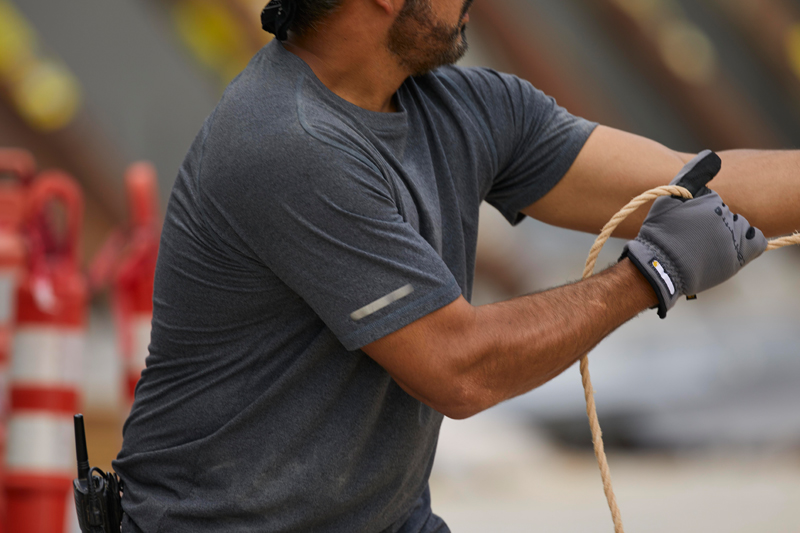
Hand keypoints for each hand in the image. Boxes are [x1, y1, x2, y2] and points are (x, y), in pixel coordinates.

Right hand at [622, 150, 767, 317]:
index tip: (687, 223)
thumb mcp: (669, 197)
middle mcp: (726, 219)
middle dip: (715, 221)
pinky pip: (757, 242)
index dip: (701, 211)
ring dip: (729, 232)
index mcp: (711, 202)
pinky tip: (729, 248)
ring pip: (742, 226)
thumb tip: (712, 155)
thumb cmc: (661, 232)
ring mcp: (734, 239)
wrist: (660, 266)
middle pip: (728, 214)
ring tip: (706, 245)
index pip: (714, 201)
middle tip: (694, 235)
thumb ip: (692, 174)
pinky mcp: (739, 257)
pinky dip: (747, 243)